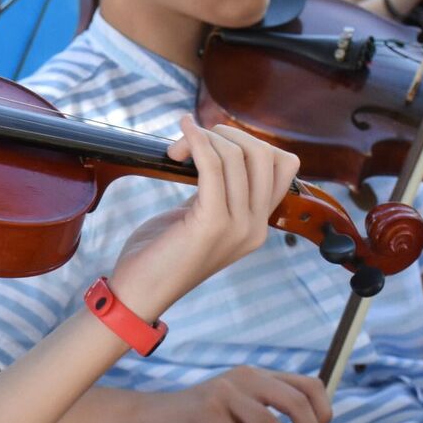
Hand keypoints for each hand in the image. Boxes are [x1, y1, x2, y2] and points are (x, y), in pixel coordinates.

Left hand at [110, 116, 299, 319]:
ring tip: (176, 147)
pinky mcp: (213, 224)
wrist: (139, 293)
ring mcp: (239, 227)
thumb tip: (216, 149)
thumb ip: (217, 191)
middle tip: (189, 142)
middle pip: (264, 154)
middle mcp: (256, 227)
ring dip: (205, 138)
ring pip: (237, 156)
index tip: (212, 145)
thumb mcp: (199, 217)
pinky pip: (213, 166)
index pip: (283, 166)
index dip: (249, 142)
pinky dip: (197, 141)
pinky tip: (183, 130)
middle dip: (227, 134)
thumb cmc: (161, 252)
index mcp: (257, 225)